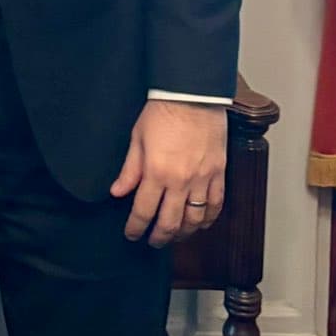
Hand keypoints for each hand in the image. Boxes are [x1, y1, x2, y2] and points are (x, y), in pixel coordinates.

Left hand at [109, 99, 226, 246]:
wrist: (193, 94)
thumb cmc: (163, 111)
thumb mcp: (137, 138)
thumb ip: (129, 170)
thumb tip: (117, 192)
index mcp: (156, 172)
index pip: (143, 211)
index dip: (136, 228)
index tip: (132, 234)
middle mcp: (180, 181)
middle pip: (170, 223)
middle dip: (159, 237)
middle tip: (153, 242)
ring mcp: (202, 179)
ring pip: (194, 220)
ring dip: (184, 233)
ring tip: (175, 236)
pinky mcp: (218, 173)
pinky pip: (215, 205)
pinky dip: (208, 219)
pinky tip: (201, 223)